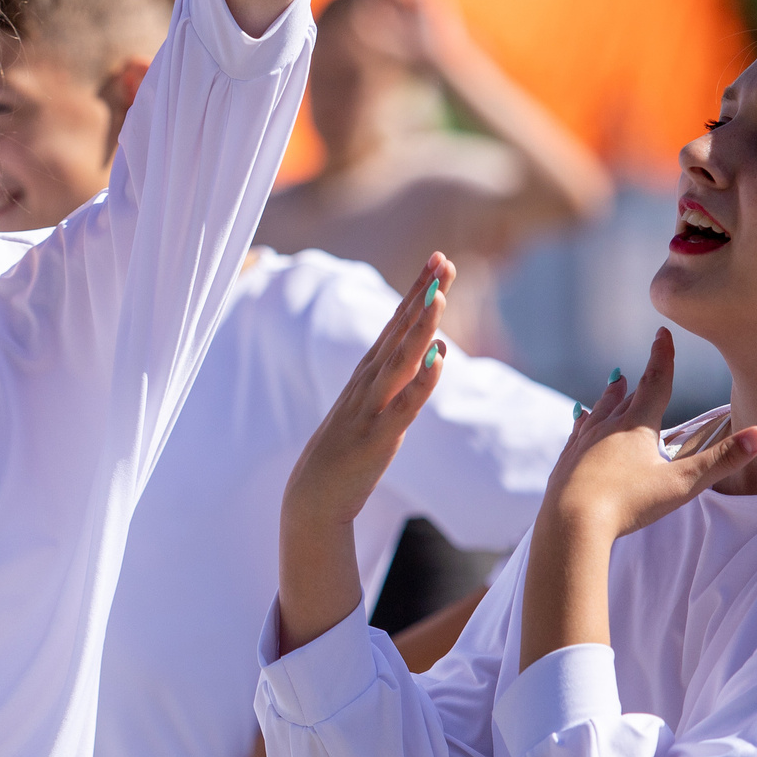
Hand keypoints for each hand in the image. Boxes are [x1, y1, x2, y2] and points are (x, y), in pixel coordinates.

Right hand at [284, 254, 454, 530]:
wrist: (314, 495)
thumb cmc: (345, 452)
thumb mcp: (371, 406)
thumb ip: (396, 379)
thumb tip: (428, 351)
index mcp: (367, 374)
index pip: (396, 323)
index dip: (417, 291)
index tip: (437, 261)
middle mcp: (368, 382)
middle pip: (399, 330)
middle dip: (422, 295)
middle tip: (442, 260)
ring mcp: (371, 406)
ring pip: (400, 359)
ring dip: (421, 327)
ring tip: (441, 296)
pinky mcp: (378, 435)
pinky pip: (405, 404)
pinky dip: (423, 380)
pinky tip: (440, 357)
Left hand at [544, 328, 756, 544]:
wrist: (570, 523)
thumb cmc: (628, 503)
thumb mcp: (682, 484)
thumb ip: (721, 460)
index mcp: (636, 427)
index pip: (655, 383)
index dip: (663, 357)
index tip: (663, 332)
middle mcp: (606, 428)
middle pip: (626, 398)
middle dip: (638, 380)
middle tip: (643, 361)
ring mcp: (581, 444)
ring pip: (599, 412)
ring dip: (610, 396)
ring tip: (614, 384)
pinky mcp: (565, 462)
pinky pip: (577, 434)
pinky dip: (584, 422)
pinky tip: (579, 422)